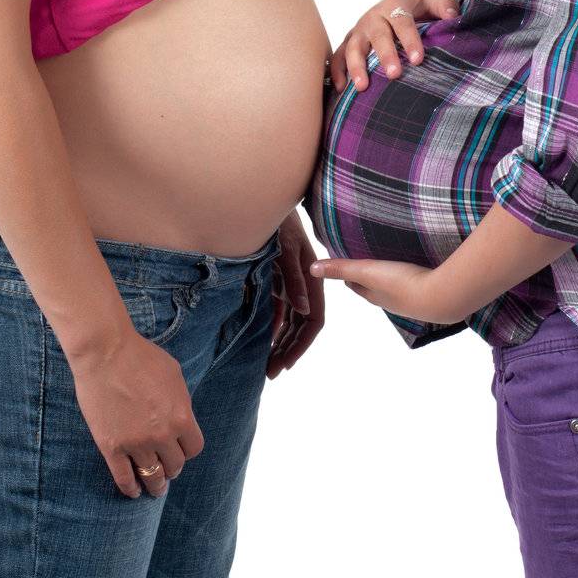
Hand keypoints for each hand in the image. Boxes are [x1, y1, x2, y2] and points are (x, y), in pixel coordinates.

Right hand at [71, 330, 204, 499]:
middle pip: (175, 465)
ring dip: (155, 484)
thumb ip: (180, 401)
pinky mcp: (111, 448)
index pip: (194, 448)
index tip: (180, 449)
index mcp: (181, 416)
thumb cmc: (141, 357)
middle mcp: (162, 435)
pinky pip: (124, 478)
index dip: (187, 450)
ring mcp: (136, 443)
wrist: (106, 353)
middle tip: (167, 468)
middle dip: (172, 467)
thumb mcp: (174, 375)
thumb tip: (181, 416)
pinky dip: (130, 488)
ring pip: (152, 476)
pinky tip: (134, 491)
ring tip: (155, 487)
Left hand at [267, 209, 325, 378]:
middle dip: (288, 350)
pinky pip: (278, 311)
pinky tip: (263, 342)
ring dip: (280, 343)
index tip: (286, 364)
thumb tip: (303, 310)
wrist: (263, 204)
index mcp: (312, 279)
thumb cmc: (280, 223)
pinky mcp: (278, 281)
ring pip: (290, 322)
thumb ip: (293, 279)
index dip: (302, 344)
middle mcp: (304, 286)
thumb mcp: (287, 249)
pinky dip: (273, 328)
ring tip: (266, 364)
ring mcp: (291, 285)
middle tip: (271, 372)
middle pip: (301, 327)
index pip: (314, 321)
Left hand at [309, 255, 463, 324]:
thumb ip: (341, 268)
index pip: (355, 285)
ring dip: (389, 280)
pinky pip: (414, 285)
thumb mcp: (367, 271)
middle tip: (361, 265)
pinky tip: (415, 272)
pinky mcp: (428, 293)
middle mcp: (390, 300)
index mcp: (374, 294)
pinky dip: (408, 279)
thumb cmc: (402, 284)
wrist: (441, 297)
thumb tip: (312, 268)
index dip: (347, 276)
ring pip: (394, 288)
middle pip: (374, 288)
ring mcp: (410, 299)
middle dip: (366, 278)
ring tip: (388, 269)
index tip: (342, 266)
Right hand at [328, 0, 460, 93]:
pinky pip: (338, 56)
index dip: (410, 40)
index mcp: (396, 4)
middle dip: (385, 55)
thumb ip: (446, 6)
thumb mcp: (434, 0)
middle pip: (378, 35)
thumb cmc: (420, 5)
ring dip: (356, 66)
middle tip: (394, 75)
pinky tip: (341, 89)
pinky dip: (337, 71)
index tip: (418, 59)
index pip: (403, 21)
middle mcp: (374, 16)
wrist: (399, 1)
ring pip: (353, 46)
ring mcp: (360, 29)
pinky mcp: (350, 41)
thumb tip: (453, 16)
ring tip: (362, 87)